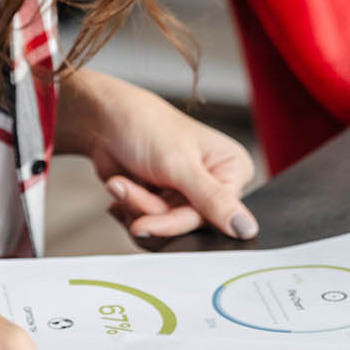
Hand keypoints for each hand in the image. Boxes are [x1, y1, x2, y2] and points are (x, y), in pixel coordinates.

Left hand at [57, 70, 258, 241]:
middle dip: (150, 210)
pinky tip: (121, 189)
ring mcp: (186, 196)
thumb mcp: (179, 163)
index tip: (146, 224)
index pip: (213, 217)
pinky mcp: (163, 204)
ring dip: (136, 208)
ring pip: (165, 229)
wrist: (103, 120)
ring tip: (122, 183)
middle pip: (186, 225)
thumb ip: (212, 200)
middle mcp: (213, 185)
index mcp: (232, 169)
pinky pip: (150, 228)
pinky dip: (129, 212)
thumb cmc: (144, 124)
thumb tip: (247, 229)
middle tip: (128, 191)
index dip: (176, 222)